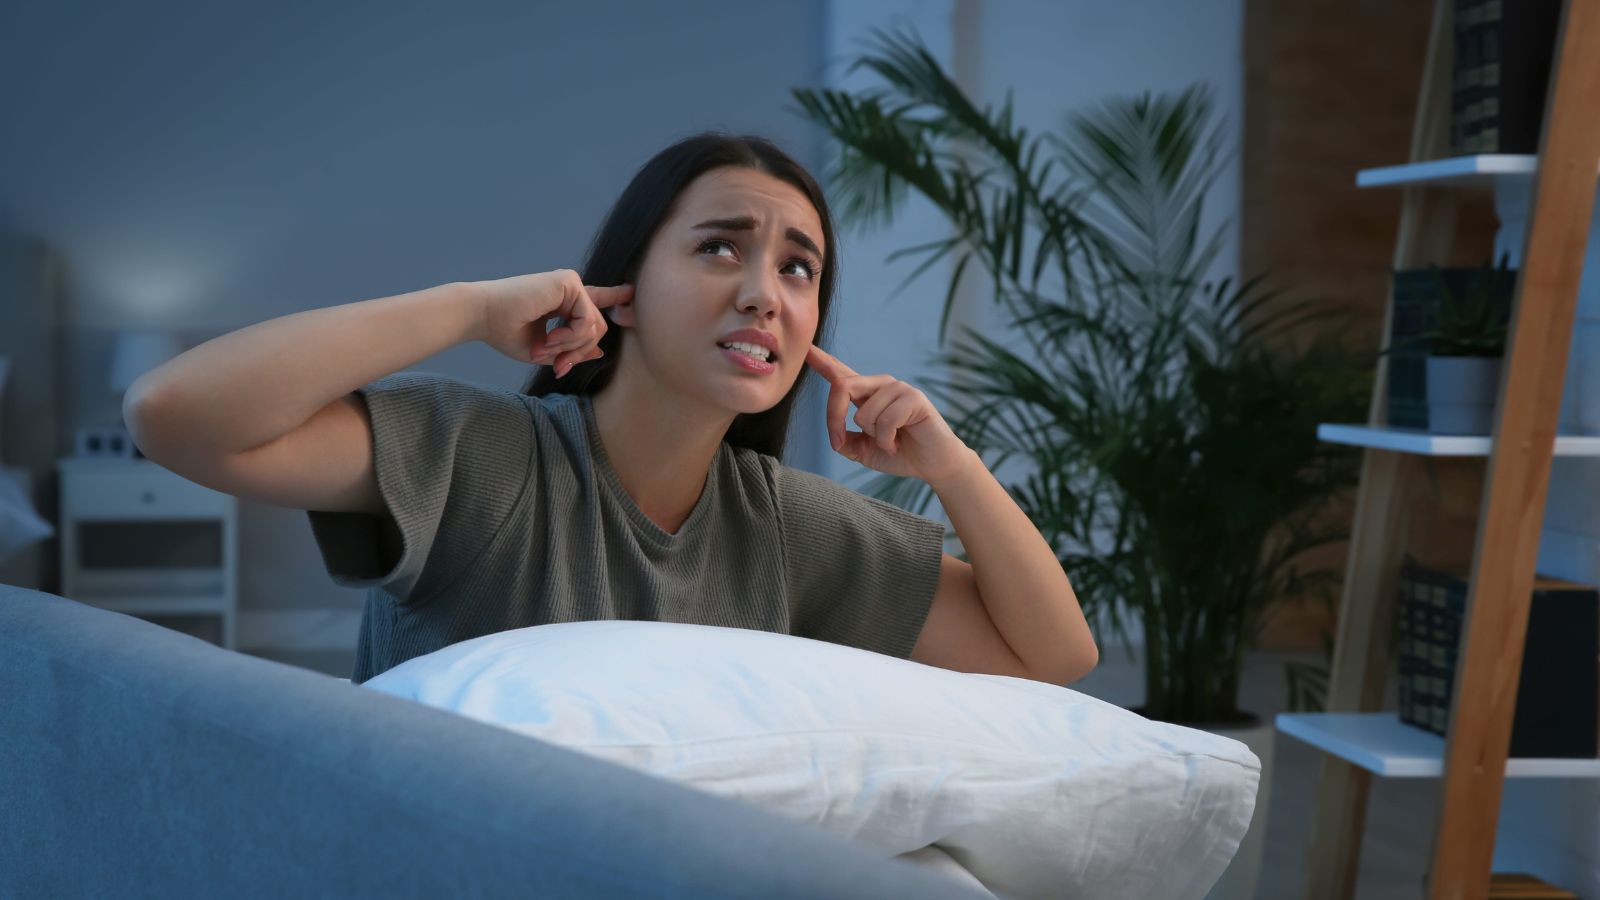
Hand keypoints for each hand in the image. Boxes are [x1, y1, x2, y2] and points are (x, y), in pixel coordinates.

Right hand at [470, 269, 634, 376]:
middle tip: (558, 365)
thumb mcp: (544, 350)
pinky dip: (571, 338)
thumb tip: (599, 352)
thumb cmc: (505, 332)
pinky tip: (550, 337)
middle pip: (597, 328)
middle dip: (580, 352)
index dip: (614, 297)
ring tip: (546, 348)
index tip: (631, 293)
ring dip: (572, 347)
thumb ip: (571, 350)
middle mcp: (569, 289)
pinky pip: (587, 321)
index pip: (594, 301)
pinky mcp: (569, 282)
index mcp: (562, 301)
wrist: (484, 317)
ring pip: (595, 328)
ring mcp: (571, 283)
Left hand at [806, 344, 976, 486]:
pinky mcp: (914, 398)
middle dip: (834, 418)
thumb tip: (836, 436)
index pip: (840, 374)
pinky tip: (899, 442)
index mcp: (866, 395)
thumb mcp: (864, 452)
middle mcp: (880, 386)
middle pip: (842, 386)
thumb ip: (846, 442)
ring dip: (873, 436)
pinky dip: (887, 440)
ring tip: (890, 441)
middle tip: (839, 443)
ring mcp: (898, 389)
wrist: (933, 465)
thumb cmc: (900, 454)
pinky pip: (885, 421)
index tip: (806, 348)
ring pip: (864, 412)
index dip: (822, 360)